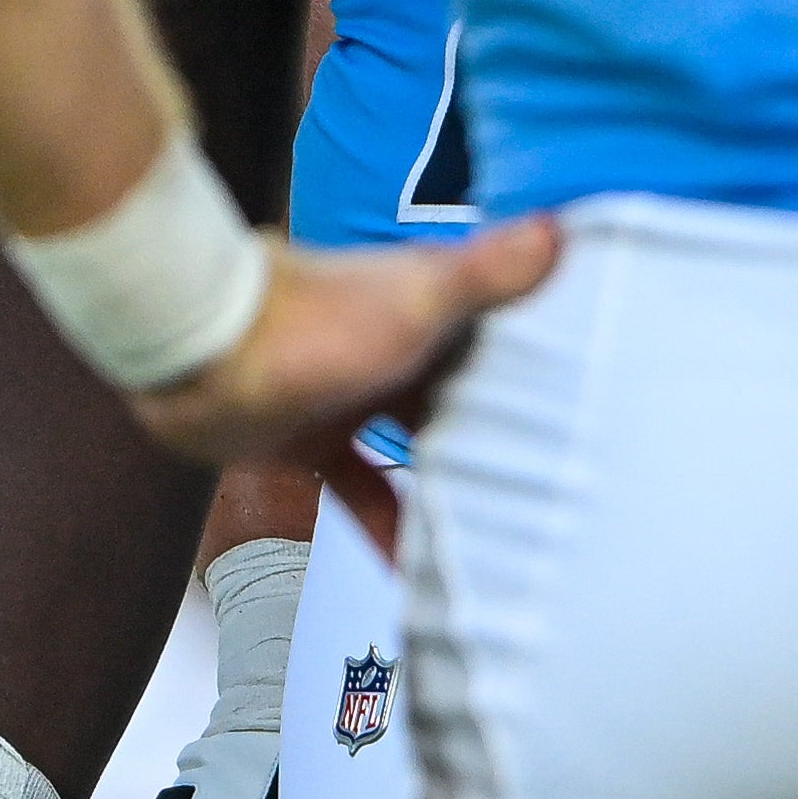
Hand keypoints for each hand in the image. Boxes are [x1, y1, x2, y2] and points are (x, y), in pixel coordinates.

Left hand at [129, 224, 560, 539]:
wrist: (202, 353)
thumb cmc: (312, 318)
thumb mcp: (416, 299)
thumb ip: (485, 274)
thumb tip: (557, 229)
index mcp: (429, 311)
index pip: (504, 340)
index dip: (546, 372)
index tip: (595, 411)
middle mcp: (397, 353)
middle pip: (466, 401)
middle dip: (503, 439)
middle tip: (559, 492)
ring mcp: (354, 398)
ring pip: (418, 448)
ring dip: (450, 485)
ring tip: (502, 537)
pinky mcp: (315, 441)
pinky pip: (363, 490)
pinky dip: (388, 526)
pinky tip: (416, 569)